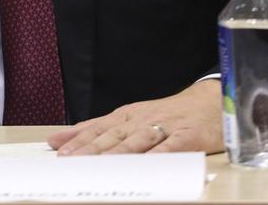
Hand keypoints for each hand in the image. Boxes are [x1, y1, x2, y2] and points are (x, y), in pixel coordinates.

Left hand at [47, 79, 222, 154]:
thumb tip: (58, 139)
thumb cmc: (166, 114)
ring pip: (137, 142)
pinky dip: (157, 156)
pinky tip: (145, 165)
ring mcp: (164, 128)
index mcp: (125, 116)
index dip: (78, 141)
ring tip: (99, 165)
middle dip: (91, 149)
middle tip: (72, 160)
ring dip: (117, 154)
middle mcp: (141, 120)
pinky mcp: (186, 137)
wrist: (208, 102)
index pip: (97, 129)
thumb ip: (95, 129)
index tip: (60, 153)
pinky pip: (170, 148)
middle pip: (112, 137)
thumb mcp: (128, 117)